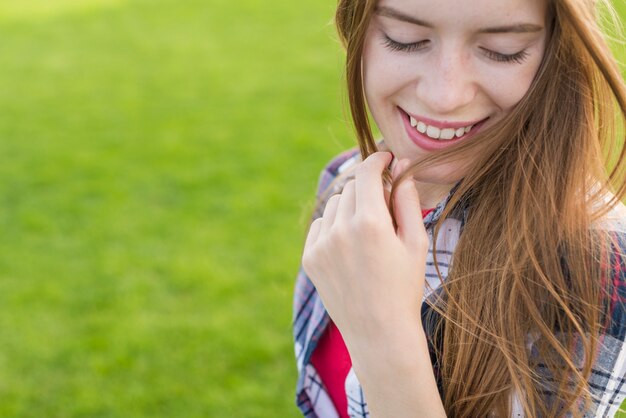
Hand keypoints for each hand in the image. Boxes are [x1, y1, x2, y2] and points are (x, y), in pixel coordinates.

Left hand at [302, 152, 428, 347]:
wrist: (378, 332)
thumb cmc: (404, 287)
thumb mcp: (415, 242)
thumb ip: (407, 200)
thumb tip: (401, 167)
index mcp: (370, 223)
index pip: (366, 172)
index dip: (377, 160)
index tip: (385, 159)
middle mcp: (340, 230)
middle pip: (351, 186)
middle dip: (368, 188)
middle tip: (384, 208)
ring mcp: (321, 244)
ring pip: (334, 204)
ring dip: (351, 207)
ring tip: (368, 234)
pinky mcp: (309, 257)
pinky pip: (320, 225)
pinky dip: (334, 226)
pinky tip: (350, 247)